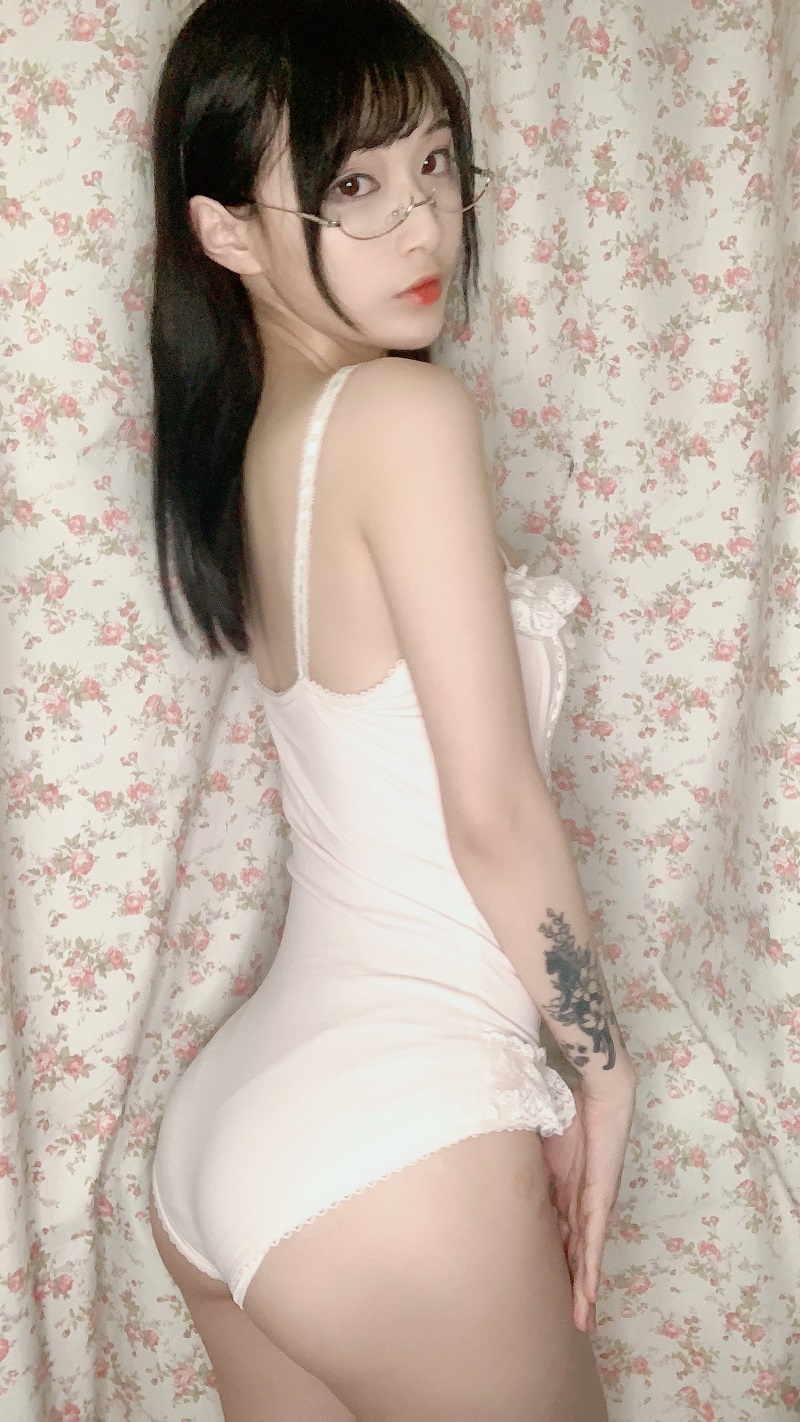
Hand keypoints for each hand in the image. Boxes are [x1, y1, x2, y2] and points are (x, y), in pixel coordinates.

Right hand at [540, 1071, 635, 1332]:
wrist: (601, 1093)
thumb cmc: (569, 1109)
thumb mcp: (536, 1144)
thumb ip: (523, 1164)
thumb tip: (492, 1171)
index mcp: (567, 1190)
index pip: (561, 1234)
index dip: (558, 1262)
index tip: (551, 1287)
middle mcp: (583, 1203)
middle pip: (577, 1253)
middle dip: (576, 1287)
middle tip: (574, 1321)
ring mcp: (593, 1203)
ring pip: (587, 1255)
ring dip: (585, 1289)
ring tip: (581, 1320)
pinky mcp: (600, 1199)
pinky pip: (593, 1240)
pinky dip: (590, 1268)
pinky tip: (588, 1292)